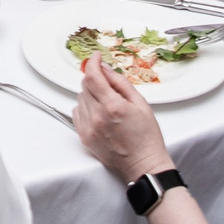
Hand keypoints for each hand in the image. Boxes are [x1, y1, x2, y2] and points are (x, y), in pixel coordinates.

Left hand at [74, 56, 175, 182]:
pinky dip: (85, 108)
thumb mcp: (141, 104)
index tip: (96, 58)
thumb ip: (121, 83)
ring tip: (107, 103)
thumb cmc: (147, 138)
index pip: (93, 76)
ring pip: (80, 98)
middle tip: (108, 84)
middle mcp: (97, 116)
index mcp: (112, 106)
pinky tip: (99, 113)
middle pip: (85, 85)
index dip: (93, 62)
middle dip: (95, 79)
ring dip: (90, 94)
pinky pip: (77, 113)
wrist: (143, 166)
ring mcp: (88, 128)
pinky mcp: (84, 137)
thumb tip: (106, 69)